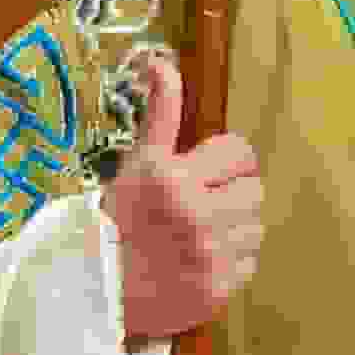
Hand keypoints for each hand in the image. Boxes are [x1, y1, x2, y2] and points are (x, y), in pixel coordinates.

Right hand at [102, 55, 261, 342]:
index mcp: (171, 176)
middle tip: (203, 204)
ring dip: (235, 226)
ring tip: (201, 233)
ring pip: (256, 224)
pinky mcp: (222, 286)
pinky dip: (233, 260)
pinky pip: (251, 260)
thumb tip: (162, 64)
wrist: (98, 290)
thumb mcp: (134, 164)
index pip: (240, 151)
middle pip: (254, 188)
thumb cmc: (116, 220)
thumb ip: (160, 116)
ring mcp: (211, 252)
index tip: (209, 171)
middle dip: (232, 193)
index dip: (226, 160)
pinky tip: (202, 260)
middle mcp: (195, 212)